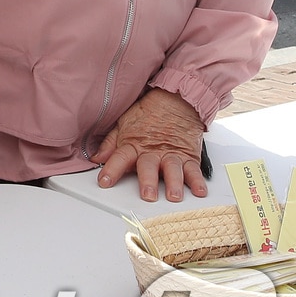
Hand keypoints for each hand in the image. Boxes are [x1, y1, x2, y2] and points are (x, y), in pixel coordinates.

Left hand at [94, 87, 207, 201]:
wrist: (175, 101)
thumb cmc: (148, 114)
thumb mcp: (123, 124)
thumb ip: (110, 143)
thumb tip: (97, 158)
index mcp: (134, 144)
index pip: (120, 157)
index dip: (111, 170)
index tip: (104, 182)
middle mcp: (153, 152)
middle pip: (149, 167)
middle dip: (148, 182)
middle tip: (148, 195)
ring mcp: (172, 155)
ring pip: (173, 170)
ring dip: (174, 184)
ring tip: (173, 196)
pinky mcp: (189, 157)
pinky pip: (194, 170)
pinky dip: (197, 181)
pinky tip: (199, 191)